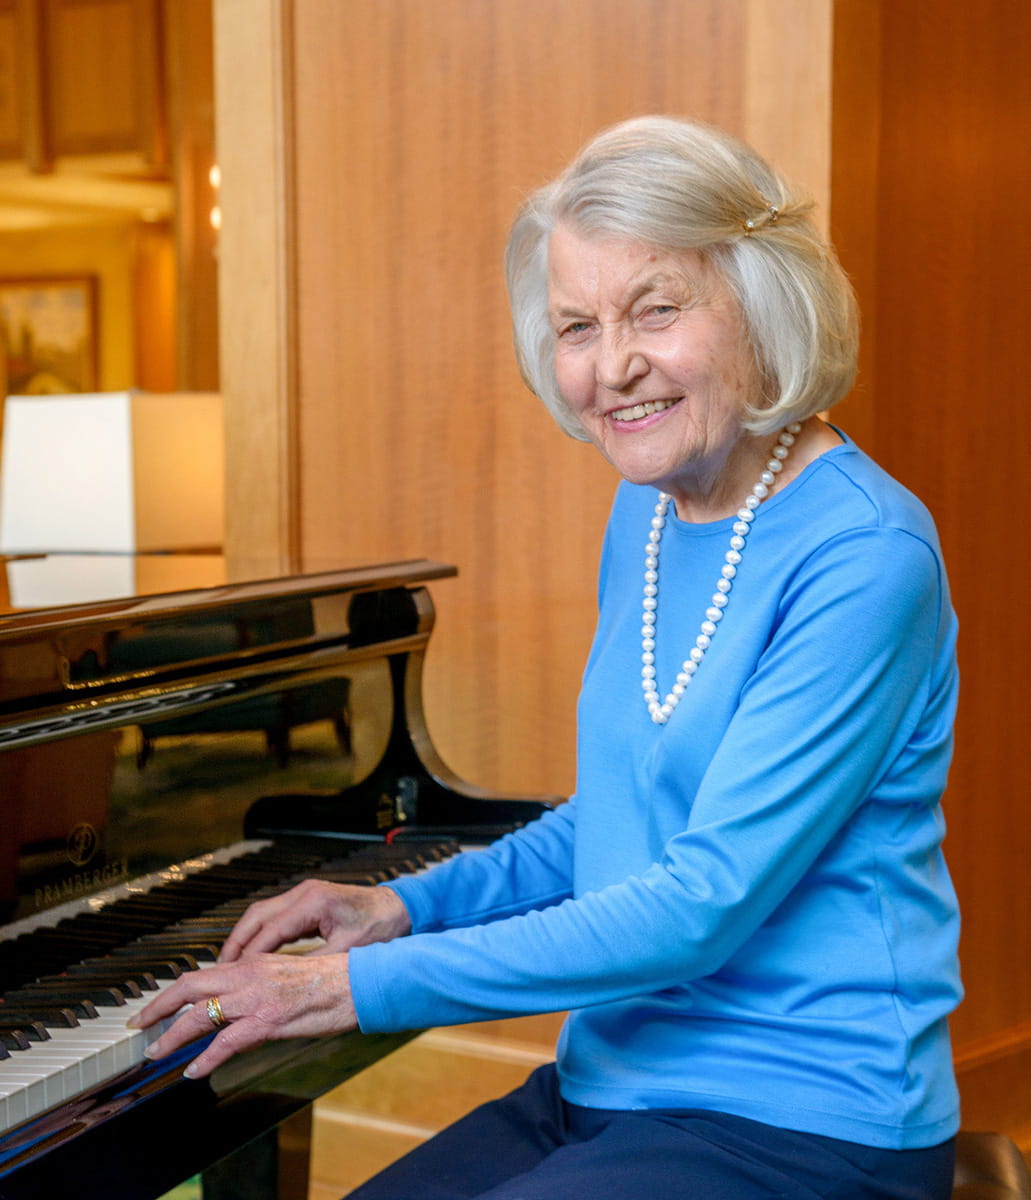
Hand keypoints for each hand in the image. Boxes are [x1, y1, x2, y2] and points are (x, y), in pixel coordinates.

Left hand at [128, 951, 355, 1079]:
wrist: (359, 982)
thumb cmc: (333, 980)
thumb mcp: (290, 975)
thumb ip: (262, 985)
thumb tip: (243, 1005)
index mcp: (256, 962)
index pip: (206, 972)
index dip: (178, 990)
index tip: (161, 1005)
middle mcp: (250, 974)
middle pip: (190, 986)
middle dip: (158, 1006)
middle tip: (140, 1024)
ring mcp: (257, 998)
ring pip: (200, 1014)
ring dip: (172, 1035)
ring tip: (156, 1052)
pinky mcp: (268, 1021)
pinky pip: (225, 1043)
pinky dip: (204, 1059)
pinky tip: (194, 1071)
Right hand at [219, 879, 411, 961]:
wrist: (399, 908)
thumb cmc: (380, 928)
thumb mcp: (347, 952)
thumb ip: (314, 966)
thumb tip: (283, 987)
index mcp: (313, 902)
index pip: (269, 931)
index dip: (249, 957)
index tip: (233, 979)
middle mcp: (304, 893)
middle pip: (256, 916)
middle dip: (235, 943)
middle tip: (218, 972)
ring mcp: (304, 894)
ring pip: (261, 914)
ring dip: (244, 938)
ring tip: (230, 966)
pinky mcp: (307, 901)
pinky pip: (274, 916)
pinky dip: (260, 934)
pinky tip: (253, 955)